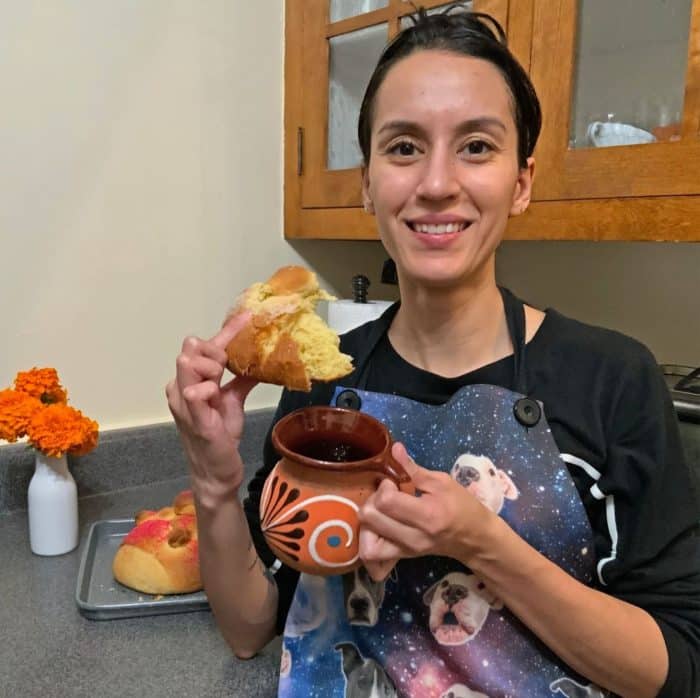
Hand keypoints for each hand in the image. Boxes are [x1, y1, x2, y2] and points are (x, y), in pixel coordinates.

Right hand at [166, 312, 257, 494]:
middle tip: (228, 370)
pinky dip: (207, 388)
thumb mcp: (232, 400)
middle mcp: (179, 387)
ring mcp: (183, 403)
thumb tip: (262, 359)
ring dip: (211, 367)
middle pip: (191, 348)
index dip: (226, 331)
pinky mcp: (194, 420)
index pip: (203, 347)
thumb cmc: (220, 435)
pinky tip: (216, 392)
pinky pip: (194, 393)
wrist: (216, 472)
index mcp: (187, 380)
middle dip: (214, 352)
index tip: (247, 317)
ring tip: (221, 384)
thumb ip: (241, 378)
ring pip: (188, 362)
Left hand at [358, 442, 493, 580]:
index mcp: (427, 515)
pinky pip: (373, 556)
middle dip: (372, 501)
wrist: (474, 538)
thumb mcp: (442, 482)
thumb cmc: (462, 505)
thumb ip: (413, 468)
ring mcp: (407, 551)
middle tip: (385, 496)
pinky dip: (369, 542)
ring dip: (367, 524)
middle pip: (370, 519)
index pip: (386, 502)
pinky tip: (377, 529)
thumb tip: (394, 448)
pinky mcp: (403, 557)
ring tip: (380, 513)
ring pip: (367, 543)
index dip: (384, 487)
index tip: (393, 482)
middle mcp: (414, 537)